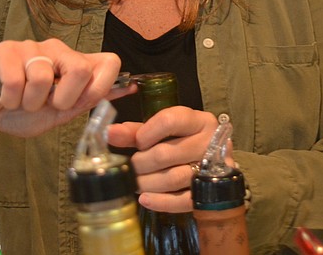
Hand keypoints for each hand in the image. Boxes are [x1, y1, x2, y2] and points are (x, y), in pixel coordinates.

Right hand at [0, 38, 133, 136]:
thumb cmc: (24, 111)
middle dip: (63, 99)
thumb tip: (129, 87)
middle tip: (47, 105)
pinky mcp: (6, 50)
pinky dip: (10, 100)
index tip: (85, 102)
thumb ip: (88, 100)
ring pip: (43, 79)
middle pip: (79, 69)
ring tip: (22, 101)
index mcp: (75, 64)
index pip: (109, 61)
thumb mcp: (60, 113)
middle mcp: (57, 50)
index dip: (104, 85)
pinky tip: (5, 97)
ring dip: (31, 103)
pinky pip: (16, 81)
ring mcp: (31, 47)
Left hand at [108, 106, 231, 212]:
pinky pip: (183, 200)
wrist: (213, 163)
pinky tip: (145, 199)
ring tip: (136, 183)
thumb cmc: (183, 142)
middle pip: (166, 153)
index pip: (170, 121)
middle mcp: (210, 142)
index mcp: (199, 121)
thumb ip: (137, 131)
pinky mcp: (209, 192)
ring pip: (174, 177)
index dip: (146, 133)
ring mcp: (212, 169)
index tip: (137, 142)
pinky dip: (161, 202)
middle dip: (141, 163)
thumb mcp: (163, 131)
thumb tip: (109, 133)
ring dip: (147, 183)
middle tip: (132, 167)